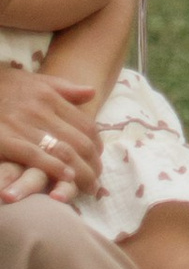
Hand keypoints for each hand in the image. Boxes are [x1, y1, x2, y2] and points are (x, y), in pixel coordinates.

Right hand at [0, 69, 99, 203]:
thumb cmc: (6, 86)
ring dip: (80, 172)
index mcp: (51, 98)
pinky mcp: (6, 140)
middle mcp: (41, 111)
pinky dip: (53, 167)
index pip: (85, 124)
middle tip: (98, 181)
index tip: (99, 159)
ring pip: (62, 150)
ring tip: (89, 187)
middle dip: (92, 164)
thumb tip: (92, 92)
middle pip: (78, 141)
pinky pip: (34, 155)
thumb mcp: (38, 81)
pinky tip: (66, 178)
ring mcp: (23, 125)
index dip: (96, 145)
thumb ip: (65, 89)